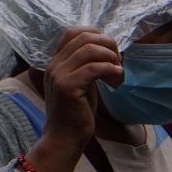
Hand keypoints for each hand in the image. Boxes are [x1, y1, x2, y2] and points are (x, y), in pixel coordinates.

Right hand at [42, 28, 122, 150]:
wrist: (64, 138)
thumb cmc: (75, 113)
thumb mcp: (79, 83)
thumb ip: (84, 66)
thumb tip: (105, 50)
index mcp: (55, 62)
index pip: (72, 32)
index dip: (94, 34)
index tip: (109, 50)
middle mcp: (54, 65)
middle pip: (83, 37)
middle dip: (107, 44)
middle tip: (118, 60)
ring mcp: (59, 75)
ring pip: (89, 50)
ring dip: (110, 57)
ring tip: (118, 71)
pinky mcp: (68, 87)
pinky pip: (94, 68)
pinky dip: (110, 69)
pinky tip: (117, 78)